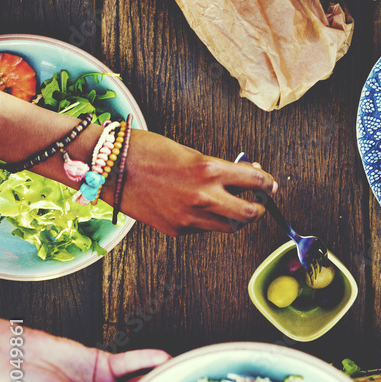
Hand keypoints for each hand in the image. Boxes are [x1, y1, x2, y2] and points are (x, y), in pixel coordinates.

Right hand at [118, 129, 276, 235]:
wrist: (111, 168)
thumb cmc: (149, 152)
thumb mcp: (191, 154)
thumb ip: (217, 169)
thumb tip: (243, 176)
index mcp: (210, 169)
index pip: (255, 181)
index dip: (267, 183)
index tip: (270, 185)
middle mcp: (204, 196)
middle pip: (249, 213)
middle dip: (259, 209)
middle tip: (260, 204)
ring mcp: (190, 216)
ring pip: (228, 227)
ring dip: (236, 219)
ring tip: (235, 210)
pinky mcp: (176, 230)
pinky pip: (203, 229)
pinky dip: (209, 221)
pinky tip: (203, 210)